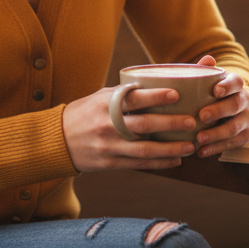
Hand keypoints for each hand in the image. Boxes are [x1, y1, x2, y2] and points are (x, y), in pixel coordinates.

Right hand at [61, 85, 199, 173]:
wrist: (57, 140)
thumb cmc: (86, 112)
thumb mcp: (101, 97)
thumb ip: (127, 93)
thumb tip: (162, 83)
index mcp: (106, 104)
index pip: (133, 98)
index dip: (155, 96)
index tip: (176, 94)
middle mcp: (108, 125)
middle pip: (143, 126)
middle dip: (170, 124)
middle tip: (192, 121)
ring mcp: (109, 146)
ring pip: (144, 150)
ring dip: (170, 149)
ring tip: (190, 146)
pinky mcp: (110, 163)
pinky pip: (139, 164)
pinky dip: (159, 163)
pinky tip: (176, 160)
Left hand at [193, 55, 248, 155]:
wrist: (226, 110)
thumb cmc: (210, 93)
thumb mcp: (207, 81)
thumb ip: (205, 71)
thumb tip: (208, 60)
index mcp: (235, 84)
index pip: (236, 82)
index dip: (227, 86)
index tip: (215, 91)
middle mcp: (244, 101)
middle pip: (235, 105)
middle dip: (219, 111)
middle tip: (202, 116)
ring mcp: (247, 119)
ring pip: (235, 127)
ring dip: (217, 134)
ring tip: (199, 138)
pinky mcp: (245, 136)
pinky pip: (233, 143)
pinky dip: (216, 148)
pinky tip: (201, 151)